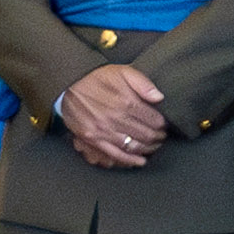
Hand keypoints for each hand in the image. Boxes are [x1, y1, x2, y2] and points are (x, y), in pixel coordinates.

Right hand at [54, 63, 169, 169]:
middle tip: (162, 136)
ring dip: (148, 148)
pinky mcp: (92, 139)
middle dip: (158, 137)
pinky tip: (140, 161)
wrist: (68, 85)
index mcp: (126, 102)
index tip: (164, 125)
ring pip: (134, 146)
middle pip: (146, 134)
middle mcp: (115, 118)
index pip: (154, 120)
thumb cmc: (97, 78)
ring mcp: (103, 131)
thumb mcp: (123, 71)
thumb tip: (159, 98)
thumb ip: (143, 83)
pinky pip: (115, 154)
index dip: (163, 125)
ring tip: (154, 146)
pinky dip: (130, 160)